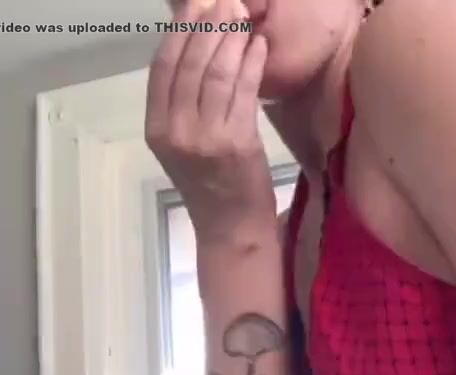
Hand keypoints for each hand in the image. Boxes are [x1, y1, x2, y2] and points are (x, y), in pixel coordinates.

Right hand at [146, 0, 275, 245]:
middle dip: (209, 24)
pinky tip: (258, 45)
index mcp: (157, 129)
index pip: (163, 66)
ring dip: (232, 37)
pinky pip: (243, 90)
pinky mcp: (236, 143)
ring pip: (216, 71)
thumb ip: (182, 102)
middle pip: (190, 62)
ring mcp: (205, 138)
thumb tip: (192, 47)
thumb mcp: (184, 144)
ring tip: (243, 16)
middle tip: (226, 1)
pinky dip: (252, 62)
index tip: (196, 4)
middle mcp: (176, 131)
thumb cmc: (212, 187)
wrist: (232, 230)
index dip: (180, 30)